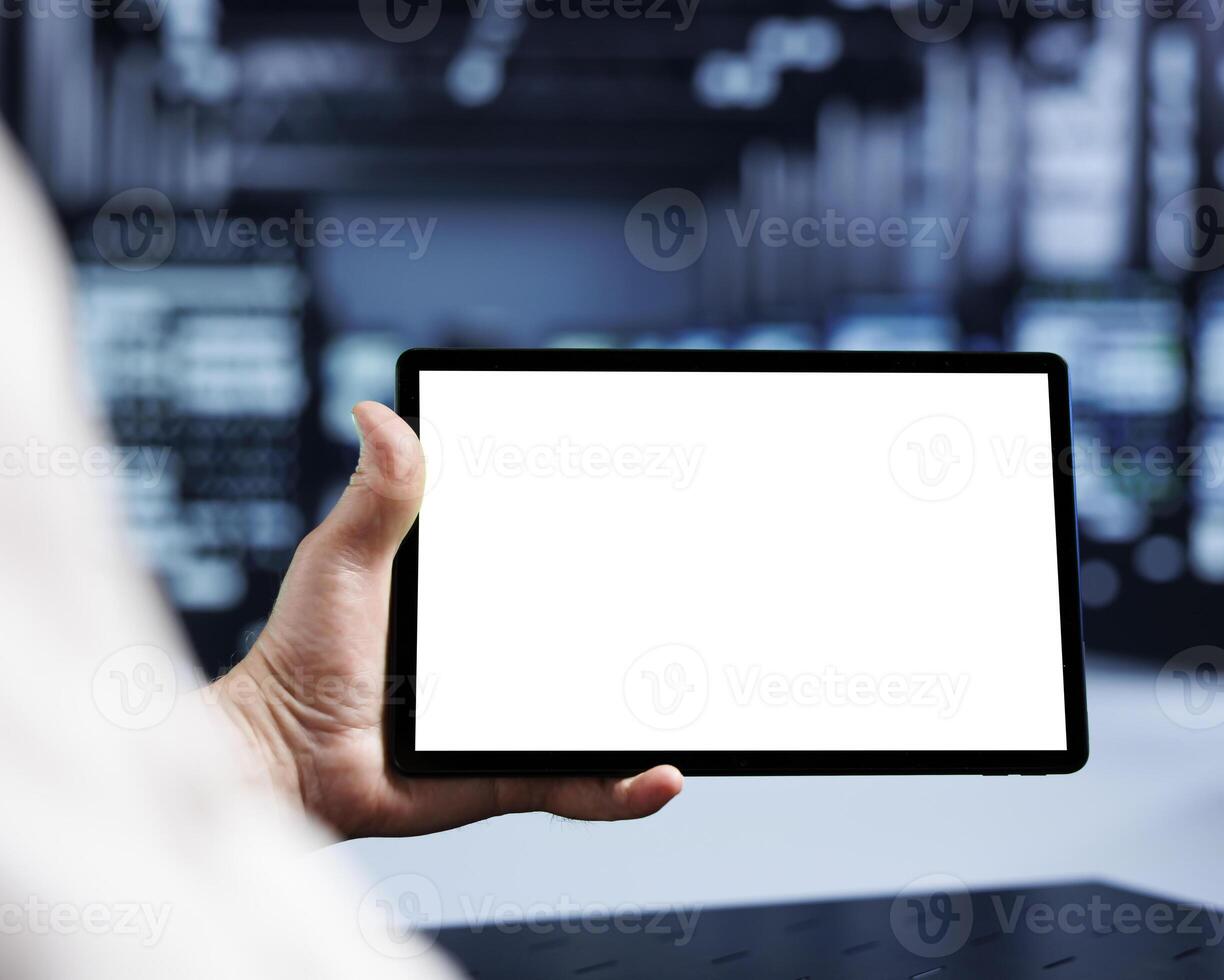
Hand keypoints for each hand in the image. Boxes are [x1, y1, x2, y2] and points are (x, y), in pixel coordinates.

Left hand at [211, 401, 682, 838]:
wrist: (282, 755)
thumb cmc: (302, 652)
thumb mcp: (344, 560)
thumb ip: (379, 496)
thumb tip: (374, 410)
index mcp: (481, 596)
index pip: (560, 561)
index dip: (612, 541)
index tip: (659, 511)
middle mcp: (512, 654)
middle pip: (601, 635)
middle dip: (658, 621)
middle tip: (707, 595)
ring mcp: (519, 717)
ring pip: (606, 714)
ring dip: (659, 710)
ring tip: (702, 695)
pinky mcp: (514, 775)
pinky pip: (580, 787)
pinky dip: (624, 790)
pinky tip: (663, 779)